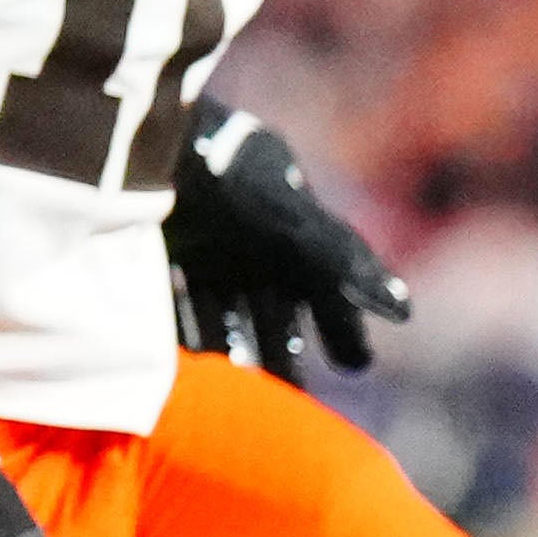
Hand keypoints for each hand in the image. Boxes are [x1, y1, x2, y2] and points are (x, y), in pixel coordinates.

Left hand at [167, 103, 410, 384]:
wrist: (134, 130)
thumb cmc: (222, 173)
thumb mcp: (289, 221)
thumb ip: (342, 264)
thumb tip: (403, 313)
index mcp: (291, 227)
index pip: (327, 284)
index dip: (342, 323)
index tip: (356, 365)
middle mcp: (251, 236)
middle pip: (272, 308)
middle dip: (282, 354)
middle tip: (290, 406)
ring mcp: (201, 244)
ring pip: (221, 312)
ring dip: (227, 351)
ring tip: (230, 398)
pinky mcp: (152, 248)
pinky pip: (169, 303)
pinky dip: (175, 335)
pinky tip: (171, 371)